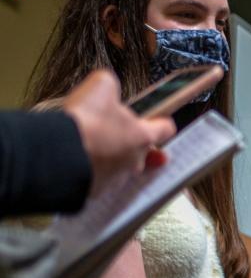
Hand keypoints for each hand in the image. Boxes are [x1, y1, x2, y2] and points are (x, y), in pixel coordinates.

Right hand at [62, 69, 174, 194]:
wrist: (57, 153)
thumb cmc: (85, 121)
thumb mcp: (101, 86)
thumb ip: (111, 86)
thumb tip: (109, 87)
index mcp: (143, 136)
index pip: (165, 129)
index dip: (161, 122)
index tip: (159, 120)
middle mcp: (134, 161)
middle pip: (142, 151)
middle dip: (130, 142)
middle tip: (113, 132)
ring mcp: (116, 179)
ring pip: (120, 167)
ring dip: (110, 157)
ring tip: (92, 145)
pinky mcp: (96, 191)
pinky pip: (99, 179)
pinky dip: (92, 169)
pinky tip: (80, 159)